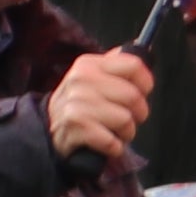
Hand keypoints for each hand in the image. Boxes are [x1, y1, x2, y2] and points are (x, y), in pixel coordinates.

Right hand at [42, 49, 152, 165]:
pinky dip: (114, 147)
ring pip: (126, 120)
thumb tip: (142, 49)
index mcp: (89, 64)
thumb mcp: (94, 77)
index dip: (145, 82)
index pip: (134, 65)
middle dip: (138, 113)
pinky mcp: (75, 127)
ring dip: (125, 132)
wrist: (49, 128)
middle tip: (126, 116)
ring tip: (112, 130)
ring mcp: (76, 103)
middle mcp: (80, 80)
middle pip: (134, 96)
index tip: (141, 91)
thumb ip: (116, 63)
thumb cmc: (83, 103)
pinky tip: (104, 142)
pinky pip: (113, 141)